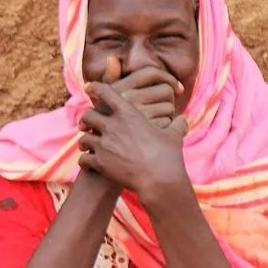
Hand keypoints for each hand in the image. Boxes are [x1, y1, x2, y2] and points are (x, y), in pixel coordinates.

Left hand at [79, 79, 191, 204]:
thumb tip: (184, 119)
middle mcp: (112, 127)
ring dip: (84, 141)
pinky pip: (83, 159)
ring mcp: (104, 145)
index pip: (106, 93)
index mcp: (128, 114)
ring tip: (86, 145)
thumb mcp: (174, 136)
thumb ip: (177, 125)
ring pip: (83, 138)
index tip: (89, 87)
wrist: (159, 180)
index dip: (95, 87)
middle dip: (85, 119)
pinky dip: (85, 161)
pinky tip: (88, 162)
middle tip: (85, 124)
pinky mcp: (100, 163)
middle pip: (88, 115)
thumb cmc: (168, 156)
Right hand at [108, 62, 181, 129]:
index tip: (177, 88)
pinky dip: (167, 128)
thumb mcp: (101, 101)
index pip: (152, 72)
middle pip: (165, 90)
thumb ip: (109, 79)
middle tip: (163, 109)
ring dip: (168, 115)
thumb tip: (112, 58)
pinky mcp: (147, 130)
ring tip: (156, 123)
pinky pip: (168, 122)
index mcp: (119, 88)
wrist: (102, 157)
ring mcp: (137, 115)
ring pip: (169, 107)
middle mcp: (127, 99)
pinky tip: (156, 134)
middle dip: (169, 100)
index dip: (168, 77)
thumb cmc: (103, 126)